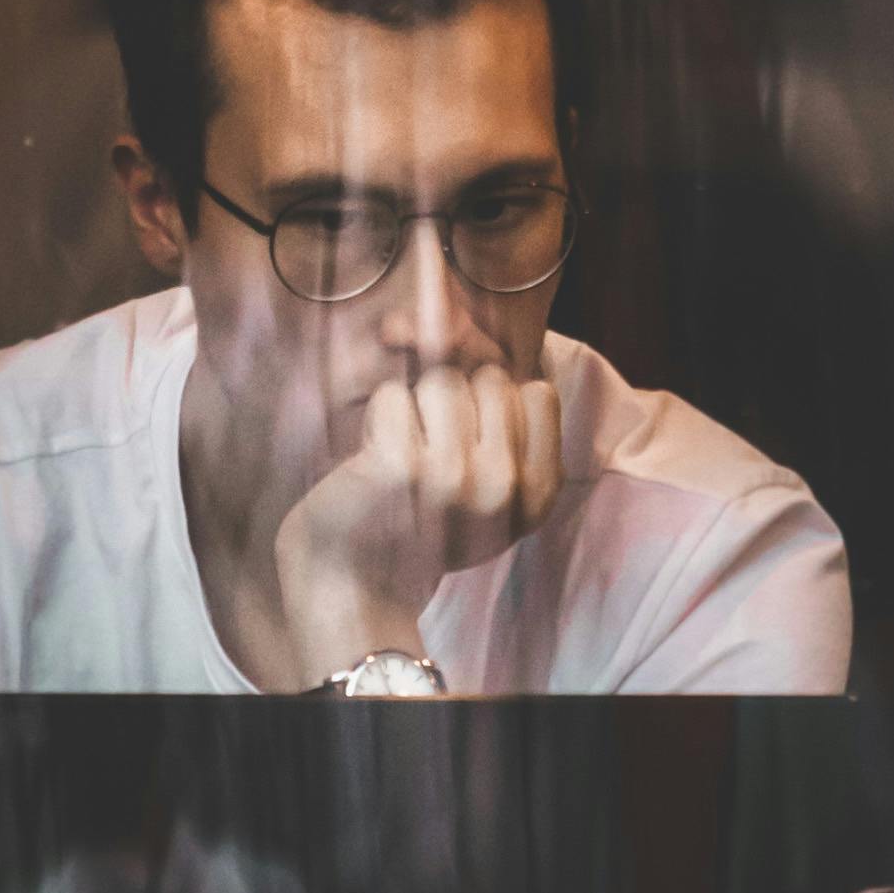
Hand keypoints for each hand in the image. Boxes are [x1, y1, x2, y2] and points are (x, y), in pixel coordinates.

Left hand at [276, 361, 564, 681]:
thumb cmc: (416, 523)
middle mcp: (507, 486)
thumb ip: (497, 409)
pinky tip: (372, 468)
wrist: (353, 589)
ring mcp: (455, 476)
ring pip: (440, 379)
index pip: (536, 390)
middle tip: (427, 462)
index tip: (467, 447)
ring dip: (410, 411)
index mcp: (541, 493)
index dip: (493, 404)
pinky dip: (375, 423)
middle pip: (487, 377)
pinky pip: (392, 396)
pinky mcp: (400, 466)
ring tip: (400, 464)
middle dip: (449, 404)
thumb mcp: (484, 482)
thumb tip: (447, 303)